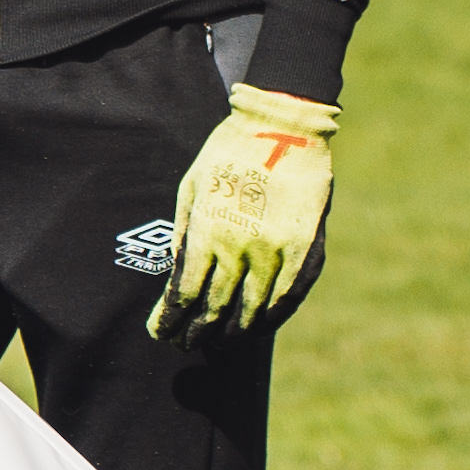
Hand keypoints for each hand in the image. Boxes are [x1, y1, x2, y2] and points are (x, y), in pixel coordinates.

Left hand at [152, 85, 340, 340]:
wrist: (284, 125)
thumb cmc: (227, 152)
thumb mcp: (192, 187)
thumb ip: (186, 235)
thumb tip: (176, 282)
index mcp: (209, 230)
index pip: (185, 293)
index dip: (171, 320)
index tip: (161, 333)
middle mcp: (243, 246)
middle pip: (217, 309)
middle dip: (197, 332)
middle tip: (186, 345)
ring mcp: (279, 250)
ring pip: (253, 310)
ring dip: (233, 333)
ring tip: (218, 343)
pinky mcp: (307, 249)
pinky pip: (288, 298)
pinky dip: (271, 319)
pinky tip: (257, 328)